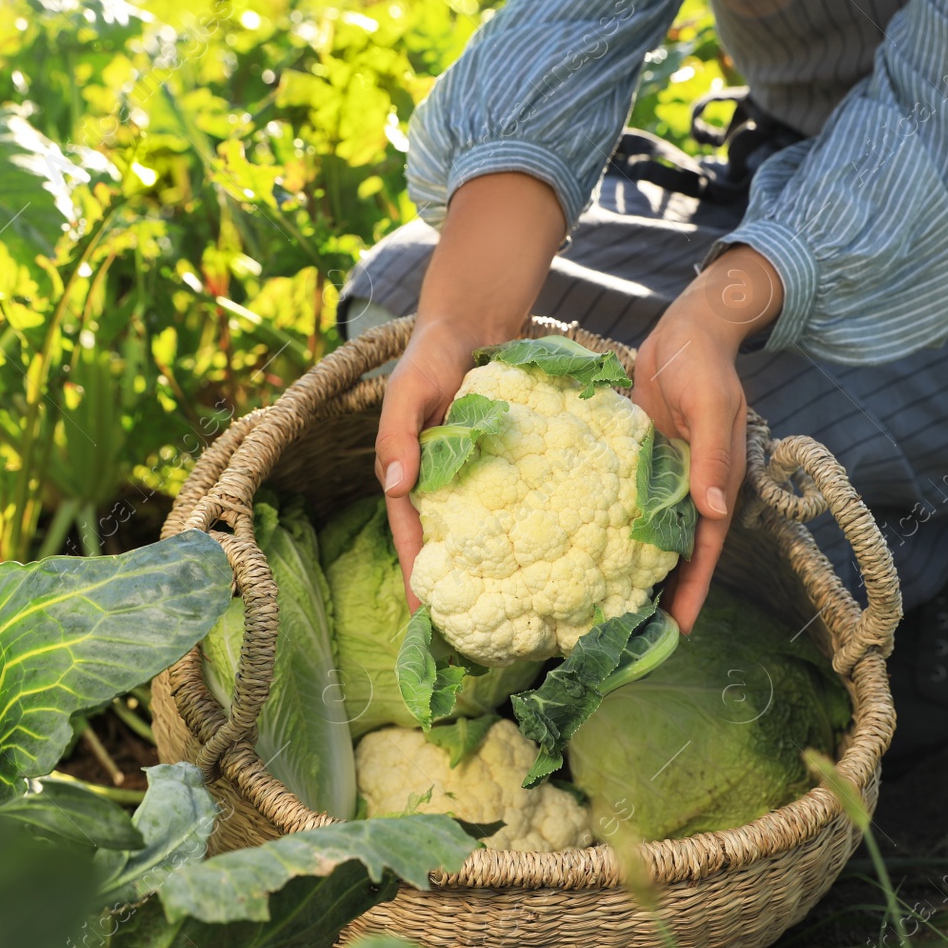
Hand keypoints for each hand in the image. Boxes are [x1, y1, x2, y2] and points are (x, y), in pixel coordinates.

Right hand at [374, 172, 564, 606]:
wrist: (475, 320)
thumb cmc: (430, 355)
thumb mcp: (407, 389)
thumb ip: (398, 433)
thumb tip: (397, 485)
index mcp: (412, 471)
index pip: (411, 533)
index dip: (417, 574)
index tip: (426, 616)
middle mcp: (444, 480)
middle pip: (449, 540)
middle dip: (458, 582)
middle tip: (476, 627)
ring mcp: (478, 472)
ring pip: (484, 526)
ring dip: (495, 562)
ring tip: (516, 603)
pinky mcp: (509, 459)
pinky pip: (517, 498)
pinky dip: (526, 523)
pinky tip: (550, 549)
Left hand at [632, 245, 781, 631]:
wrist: (687, 328)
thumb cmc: (703, 365)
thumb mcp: (709, 407)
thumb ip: (708, 458)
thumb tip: (714, 512)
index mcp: (715, 483)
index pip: (705, 549)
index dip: (694, 590)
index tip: (678, 630)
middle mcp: (689, 488)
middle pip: (677, 552)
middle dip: (663, 594)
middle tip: (633, 638)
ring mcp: (661, 476)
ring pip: (648, 534)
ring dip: (633, 568)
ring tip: (605, 608)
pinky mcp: (635, 461)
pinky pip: (624, 503)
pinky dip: (610, 528)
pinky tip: (582, 550)